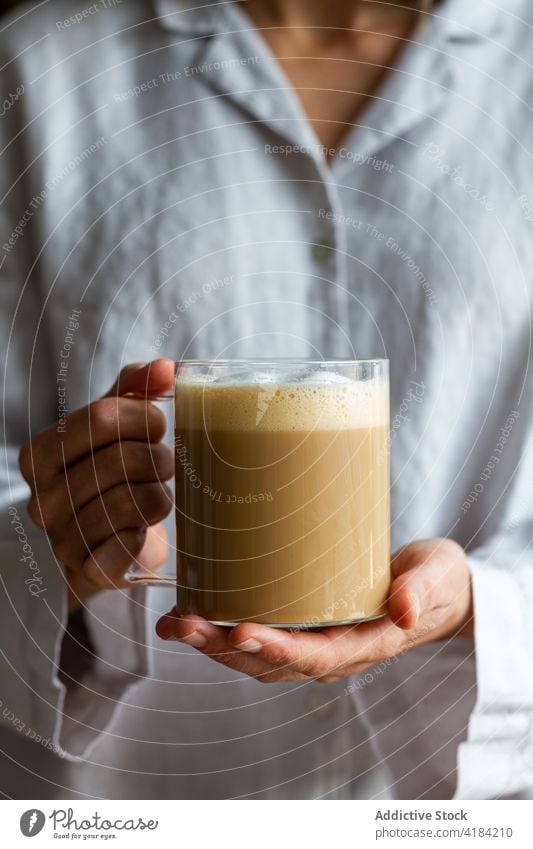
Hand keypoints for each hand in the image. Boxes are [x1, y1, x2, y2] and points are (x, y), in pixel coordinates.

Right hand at [20, 359, 174, 611]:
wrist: (114, 544)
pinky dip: (149, 529)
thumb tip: (166, 369)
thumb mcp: (118, 423)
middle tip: (165, 464)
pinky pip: (133, 542)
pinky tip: (146, 525)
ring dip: (161, 493)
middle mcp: (42, 498)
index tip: (158, 426)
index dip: (143, 417)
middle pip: (122, 457)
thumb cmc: (116, 474)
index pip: (101, 416)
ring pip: (134, 501)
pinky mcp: (91, 571)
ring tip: (159, 494)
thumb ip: (136, 387)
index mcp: (39, 454)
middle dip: (158, 457)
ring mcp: (63, 539)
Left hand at [156, 538, 472, 682]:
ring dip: (211, 642)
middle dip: (223, 648)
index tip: (242, 632)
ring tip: (173, 622)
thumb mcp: (437, 578)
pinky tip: (191, 609)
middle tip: (184, 624)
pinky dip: (219, 628)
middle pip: (270, 663)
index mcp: (363, 645)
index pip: (315, 658)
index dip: (277, 650)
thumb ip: (421, 591)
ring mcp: (312, 641)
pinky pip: (256, 635)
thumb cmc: (435, 582)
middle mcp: (330, 651)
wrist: (434, 590)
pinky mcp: (300, 624)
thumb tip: (403, 610)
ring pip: (254, 655)